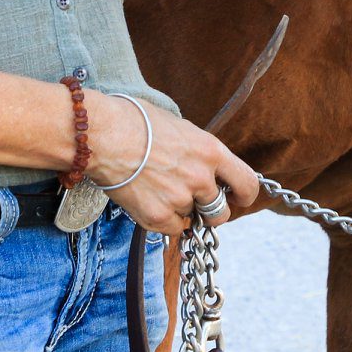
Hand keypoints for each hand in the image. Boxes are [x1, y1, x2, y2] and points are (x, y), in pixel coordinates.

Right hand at [88, 93, 259, 235]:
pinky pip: (172, 229)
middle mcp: (201, 178)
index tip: (238, 199)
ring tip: (159, 190)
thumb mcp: (180, 127)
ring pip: (191, 218)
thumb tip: (202, 163)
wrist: (104, 135)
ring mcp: (180, 198)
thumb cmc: (135, 121)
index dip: (244, 196)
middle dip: (210, 211)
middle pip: (221, 211)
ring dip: (181, 211)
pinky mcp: (157, 215)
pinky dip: (164, 221)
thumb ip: (198, 150)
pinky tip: (150, 202)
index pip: (247, 183)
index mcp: (211, 151)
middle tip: (195, 203)